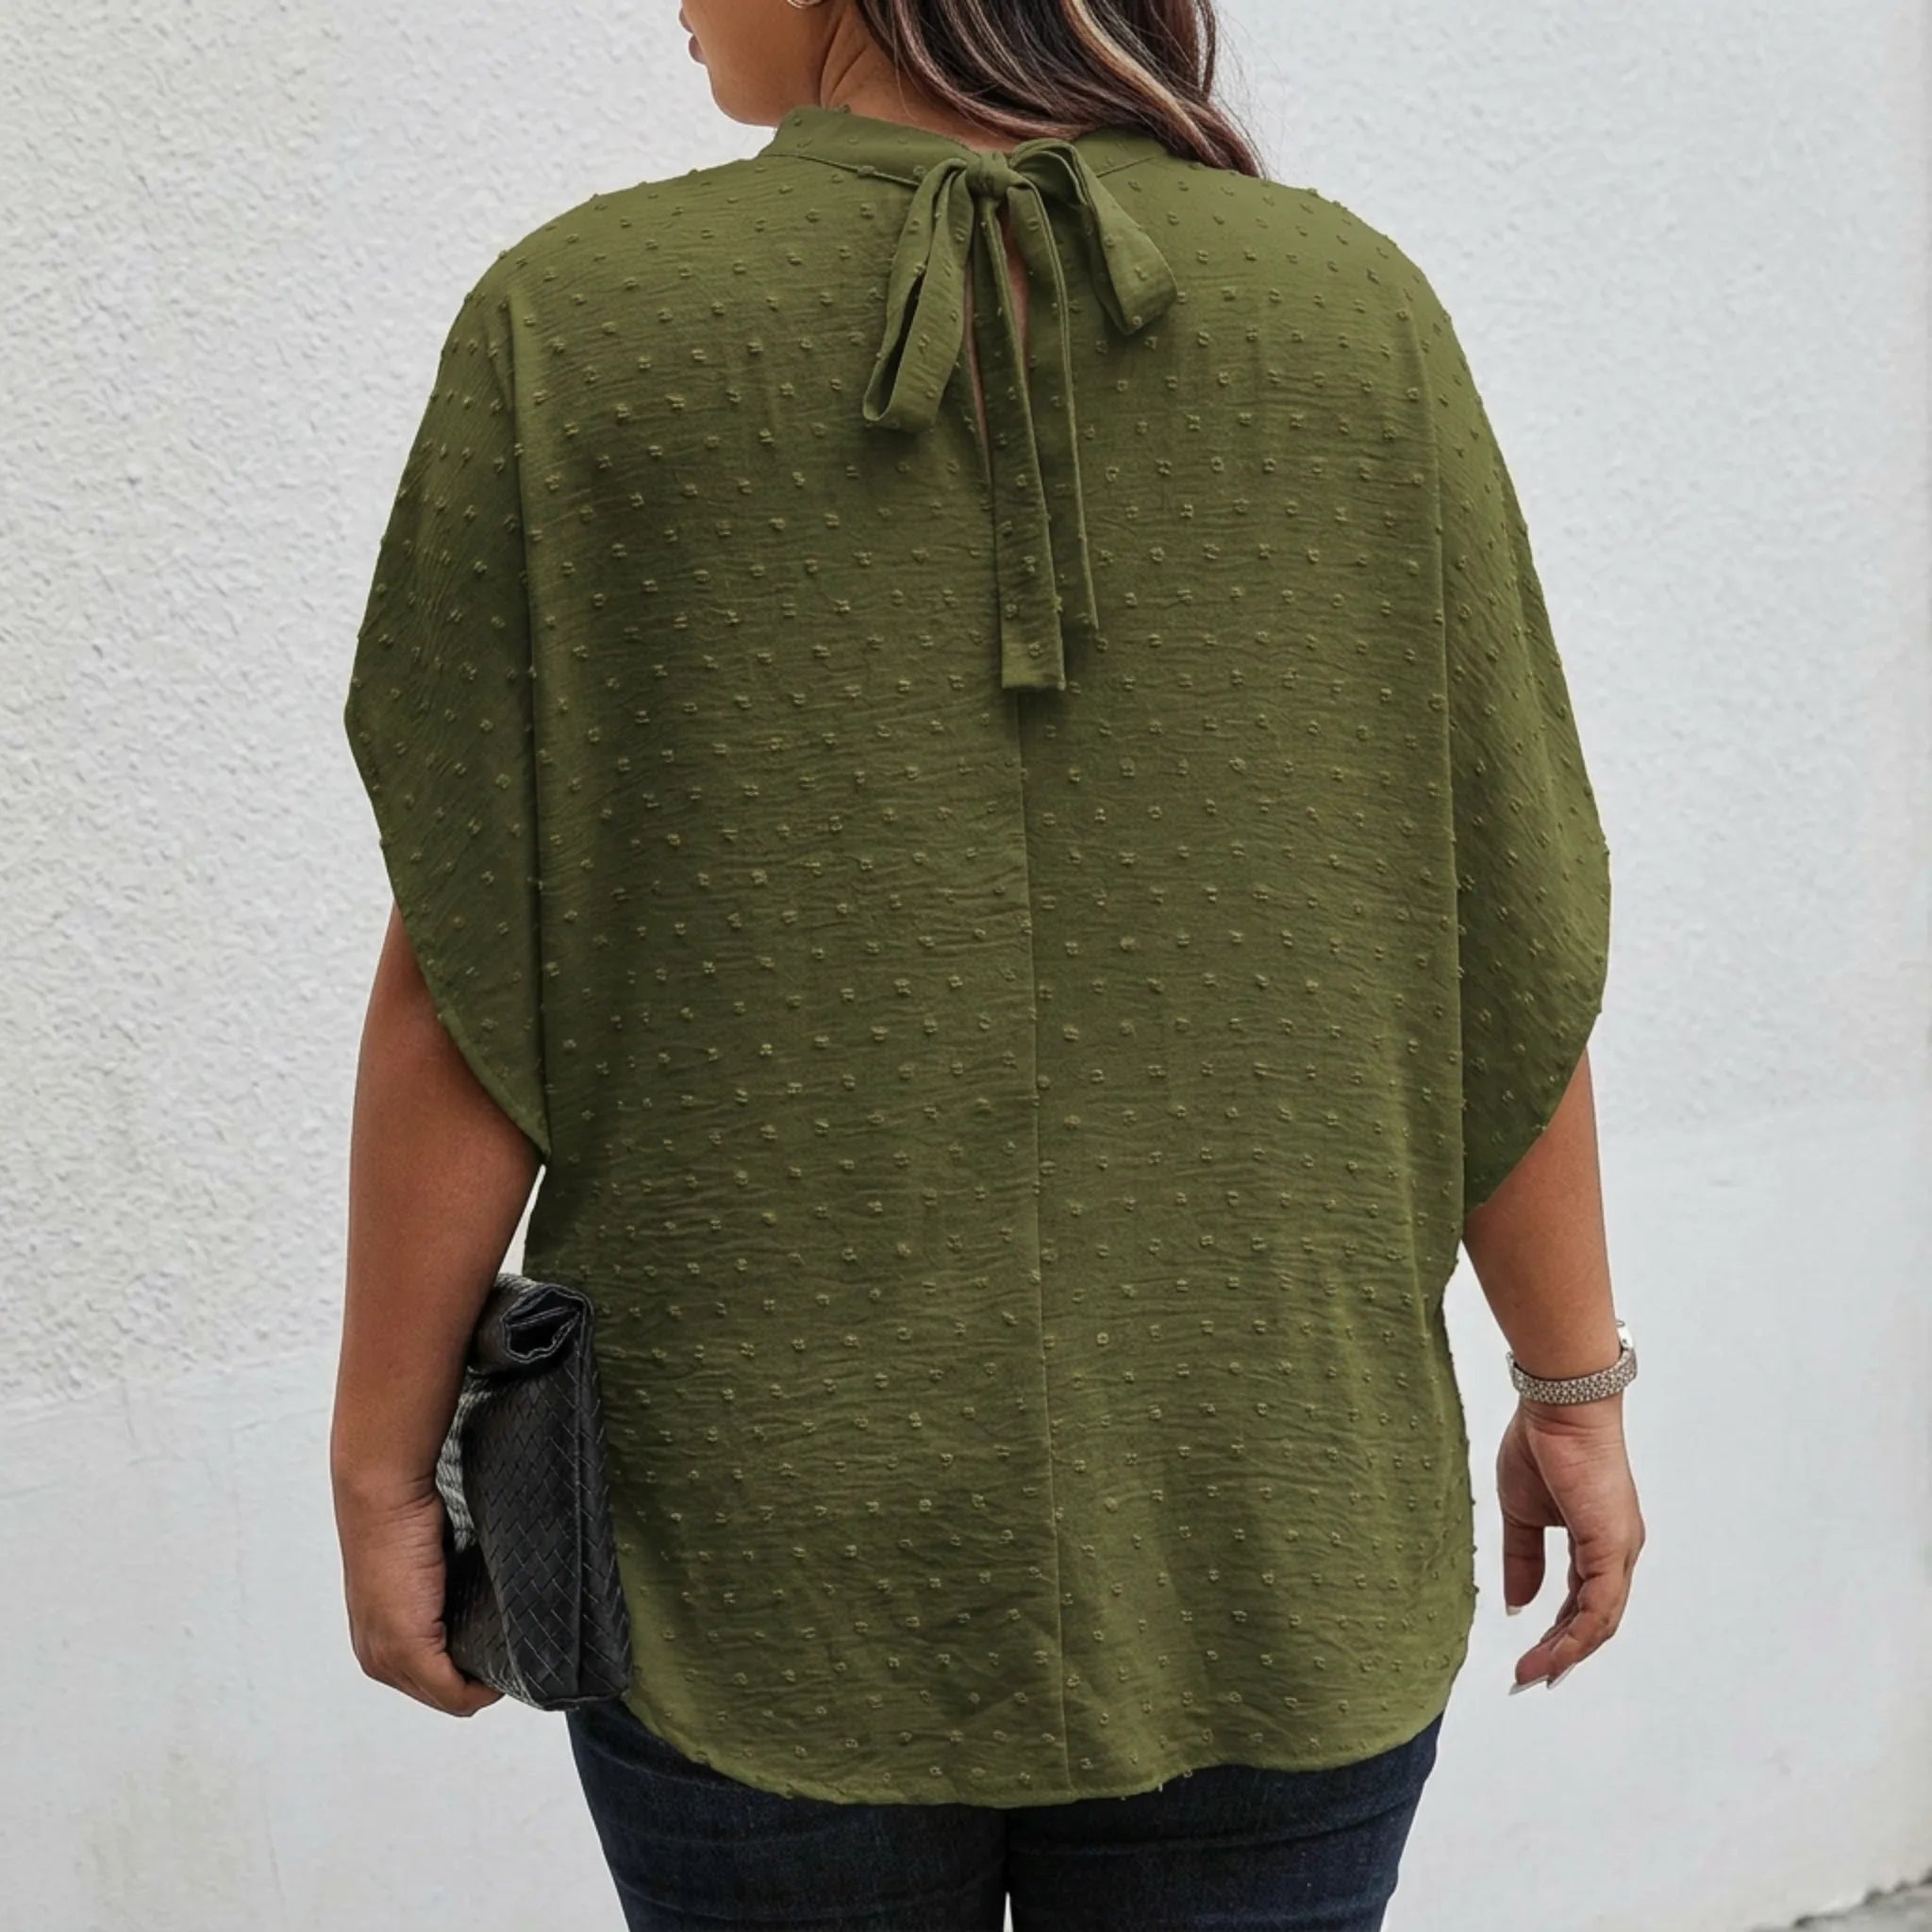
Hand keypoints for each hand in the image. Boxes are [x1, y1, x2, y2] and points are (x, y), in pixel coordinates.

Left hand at [333, 1471, 502, 1716]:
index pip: (428, 1683)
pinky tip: (502, 1670)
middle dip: (475, 1680)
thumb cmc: (405, 1520)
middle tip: (508, 1653)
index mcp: (377, 1641)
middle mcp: (376, 1657)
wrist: (385, 1498)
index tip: (495, 1650)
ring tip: (508, 1655)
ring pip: (447, 1698)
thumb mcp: (425, 1570)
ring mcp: (388, 1657)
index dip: (465, 1672)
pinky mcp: (407, 1649)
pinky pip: (453, 1694)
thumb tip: (476, 1600)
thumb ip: (440, 1595)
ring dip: (480, 1683)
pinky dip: (481, 1689)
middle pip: (439, 1696)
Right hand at [1496, 1397, 1644, 1689]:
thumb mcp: (1522, 1512)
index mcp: (1597, 1540)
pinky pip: (1599, 1607)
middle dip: (1562, 1652)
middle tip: (1529, 1677)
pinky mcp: (1612, 1547)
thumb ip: (1522, 1558)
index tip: (1530, 1658)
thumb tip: (1518, 1605)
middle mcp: (1616, 1551)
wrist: (1559, 1406)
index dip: (1557, 1632)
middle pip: (1594, 1619)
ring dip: (1567, 1653)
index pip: (1580, 1600)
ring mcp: (1619, 1550)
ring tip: (1533, 1673)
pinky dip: (1576, 1636)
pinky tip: (1552, 1653)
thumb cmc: (1542, 1444)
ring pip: (1600, 1621)